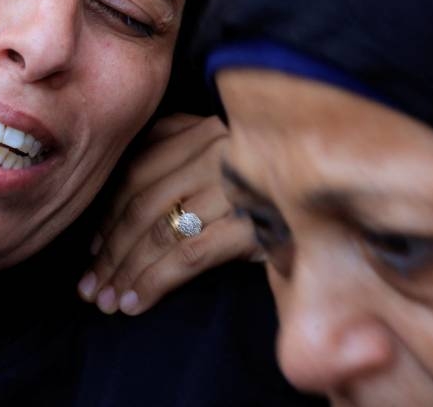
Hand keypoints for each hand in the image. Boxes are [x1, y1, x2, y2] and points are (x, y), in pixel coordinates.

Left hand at [77, 114, 259, 314]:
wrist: (343, 168)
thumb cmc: (277, 162)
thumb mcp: (225, 136)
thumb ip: (178, 138)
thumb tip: (131, 161)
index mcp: (202, 130)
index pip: (137, 175)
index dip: (107, 215)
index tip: (91, 250)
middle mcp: (214, 152)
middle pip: (141, 205)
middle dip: (109, 251)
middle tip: (90, 286)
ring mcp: (233, 185)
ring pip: (159, 231)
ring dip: (124, 272)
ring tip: (107, 301)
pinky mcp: (252, 222)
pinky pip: (188, 255)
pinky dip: (153, 281)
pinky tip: (135, 302)